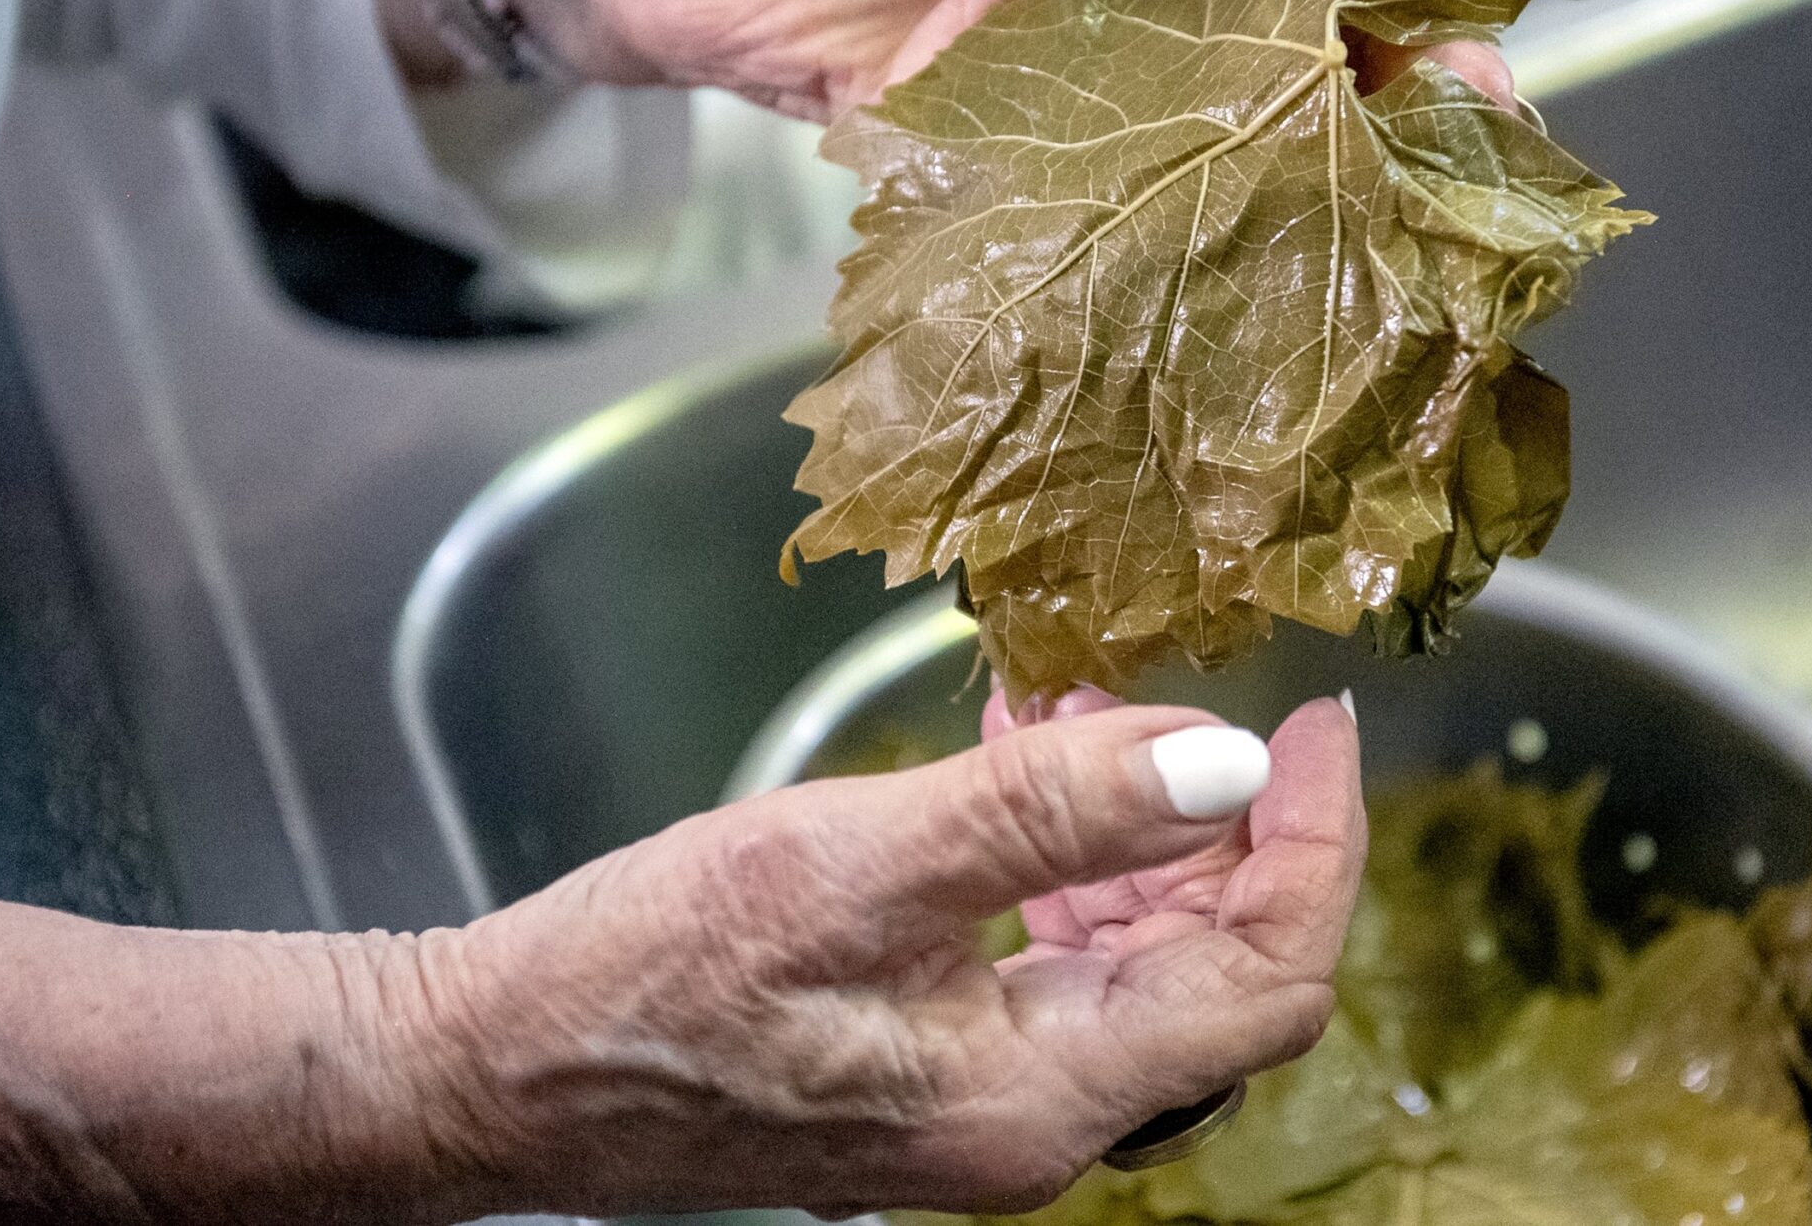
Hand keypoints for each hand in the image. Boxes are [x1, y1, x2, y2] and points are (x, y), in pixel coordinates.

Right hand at [419, 694, 1364, 1219]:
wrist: (494, 1070)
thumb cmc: (648, 976)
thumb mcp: (856, 863)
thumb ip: (1048, 812)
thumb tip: (1226, 767)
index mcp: (1041, 1098)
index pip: (1264, 980)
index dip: (1317, 844)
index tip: (1317, 721)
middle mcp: (1033, 1119)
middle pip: (1216, 972)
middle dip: (1230, 823)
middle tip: (1208, 692)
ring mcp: (981, 1095)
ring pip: (1136, 956)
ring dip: (1137, 824)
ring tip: (1087, 701)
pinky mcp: (930, 1057)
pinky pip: (1050, 955)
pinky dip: (1058, 852)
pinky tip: (1013, 760)